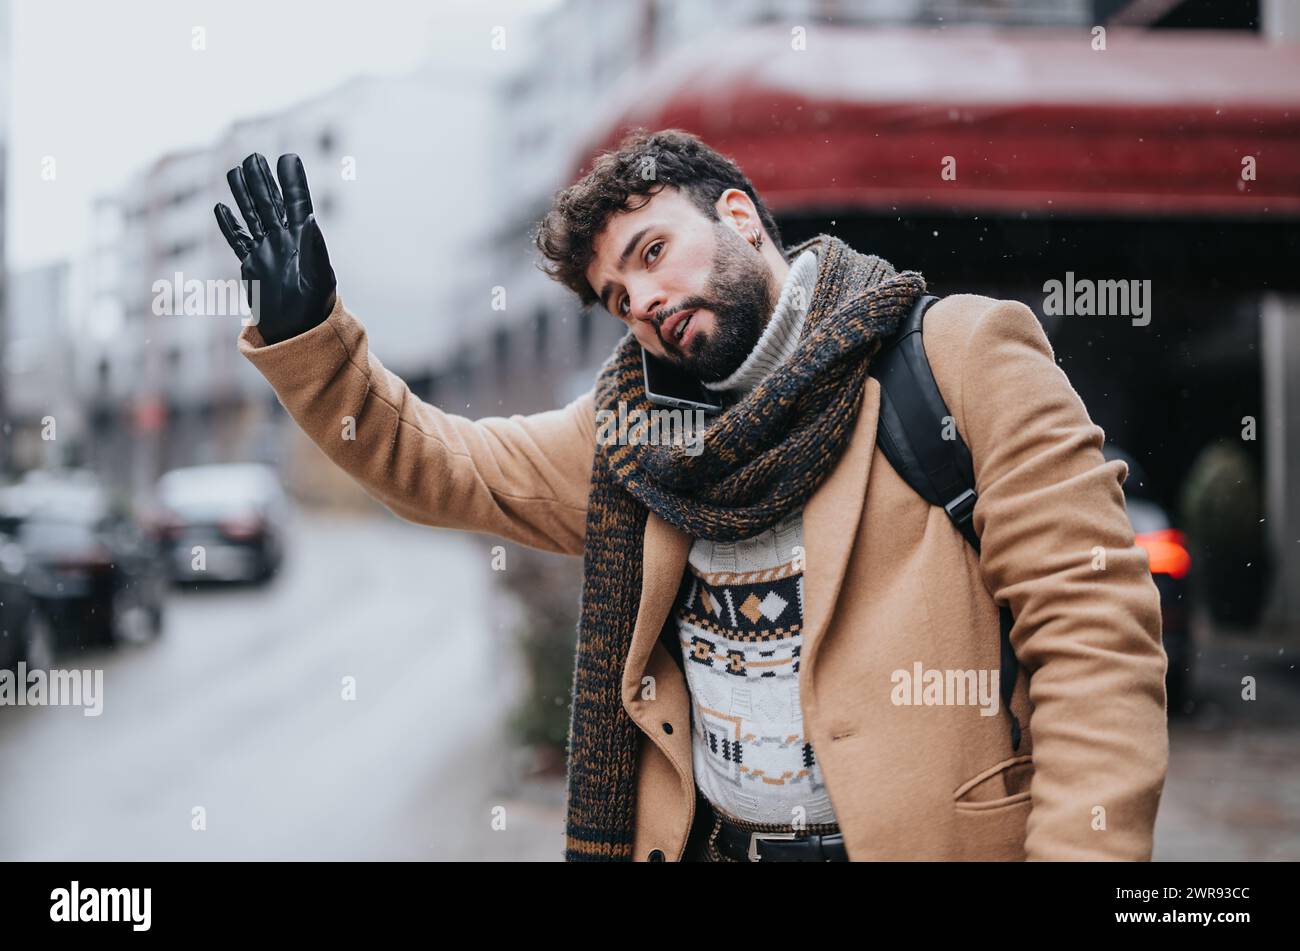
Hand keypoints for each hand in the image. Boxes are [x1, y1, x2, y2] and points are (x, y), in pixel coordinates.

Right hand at [214, 153, 336, 344]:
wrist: (299, 332)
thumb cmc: (316, 307)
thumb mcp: (319, 276)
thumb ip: (313, 247)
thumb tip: (309, 218)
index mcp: (303, 239)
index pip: (296, 202)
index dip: (292, 181)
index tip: (288, 158)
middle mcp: (283, 240)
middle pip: (269, 203)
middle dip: (261, 180)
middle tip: (253, 156)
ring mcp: (265, 251)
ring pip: (251, 216)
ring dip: (243, 194)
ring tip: (235, 171)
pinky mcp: (251, 266)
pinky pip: (238, 241)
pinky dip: (229, 226)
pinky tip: (220, 208)